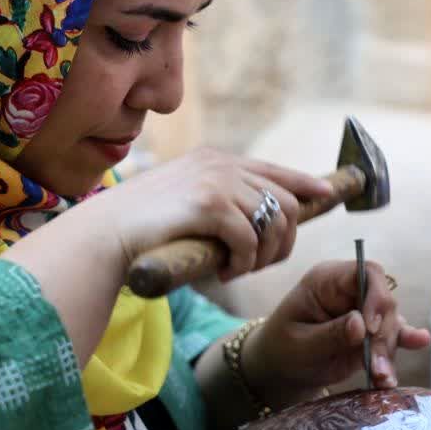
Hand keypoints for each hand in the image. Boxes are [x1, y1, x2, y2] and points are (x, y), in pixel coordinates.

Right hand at [71, 147, 333, 281]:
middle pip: (284, 201)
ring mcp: (215, 181)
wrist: (104, 233)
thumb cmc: (141, 226)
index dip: (305, 185)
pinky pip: (249, 239)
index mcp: (215, 159)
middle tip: (260, 264)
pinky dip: (243, 262)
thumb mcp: (185, 202)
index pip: (274, 170)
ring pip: (272, 222)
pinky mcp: (209, 204)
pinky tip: (224, 271)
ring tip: (239, 269)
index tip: (326, 197)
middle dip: (283, 239)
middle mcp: (220, 164)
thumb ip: (218, 200)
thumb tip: (257, 220)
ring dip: (262, 255)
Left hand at [240, 259, 430, 409]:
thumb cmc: (283, 349)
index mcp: (328, 280)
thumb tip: (360, 325)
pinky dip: (401, 346)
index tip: (371, 328)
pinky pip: (393, 337)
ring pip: (392, 324)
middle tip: (375, 366)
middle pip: (384, 302)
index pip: (366, 272)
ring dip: (389, 351)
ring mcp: (363, 312)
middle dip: (384, 335)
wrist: (282, 370)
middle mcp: (350, 292)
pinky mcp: (371, 334)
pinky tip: (419, 341)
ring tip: (383, 378)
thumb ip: (330, 334)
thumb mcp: (300, 345)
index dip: (377, 296)